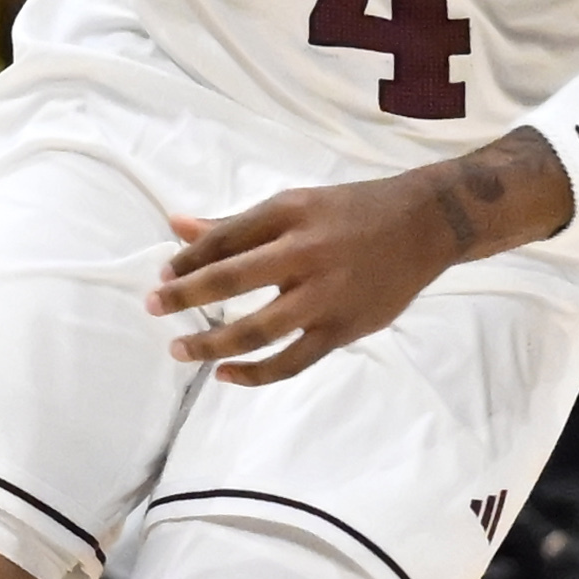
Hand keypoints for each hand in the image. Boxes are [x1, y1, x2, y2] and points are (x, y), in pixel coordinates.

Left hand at [148, 172, 467, 387]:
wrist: (426, 225)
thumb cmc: (351, 212)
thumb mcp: (295, 204)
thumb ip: (236, 224)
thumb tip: (176, 224)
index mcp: (289, 212)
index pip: (223, 239)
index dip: (186, 260)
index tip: (163, 277)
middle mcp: (305, 251)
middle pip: (230, 279)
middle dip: (183, 295)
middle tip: (152, 306)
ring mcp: (326, 295)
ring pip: (256, 329)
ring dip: (210, 341)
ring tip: (179, 349)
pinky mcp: (344, 328)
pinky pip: (291, 361)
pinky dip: (254, 373)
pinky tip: (226, 373)